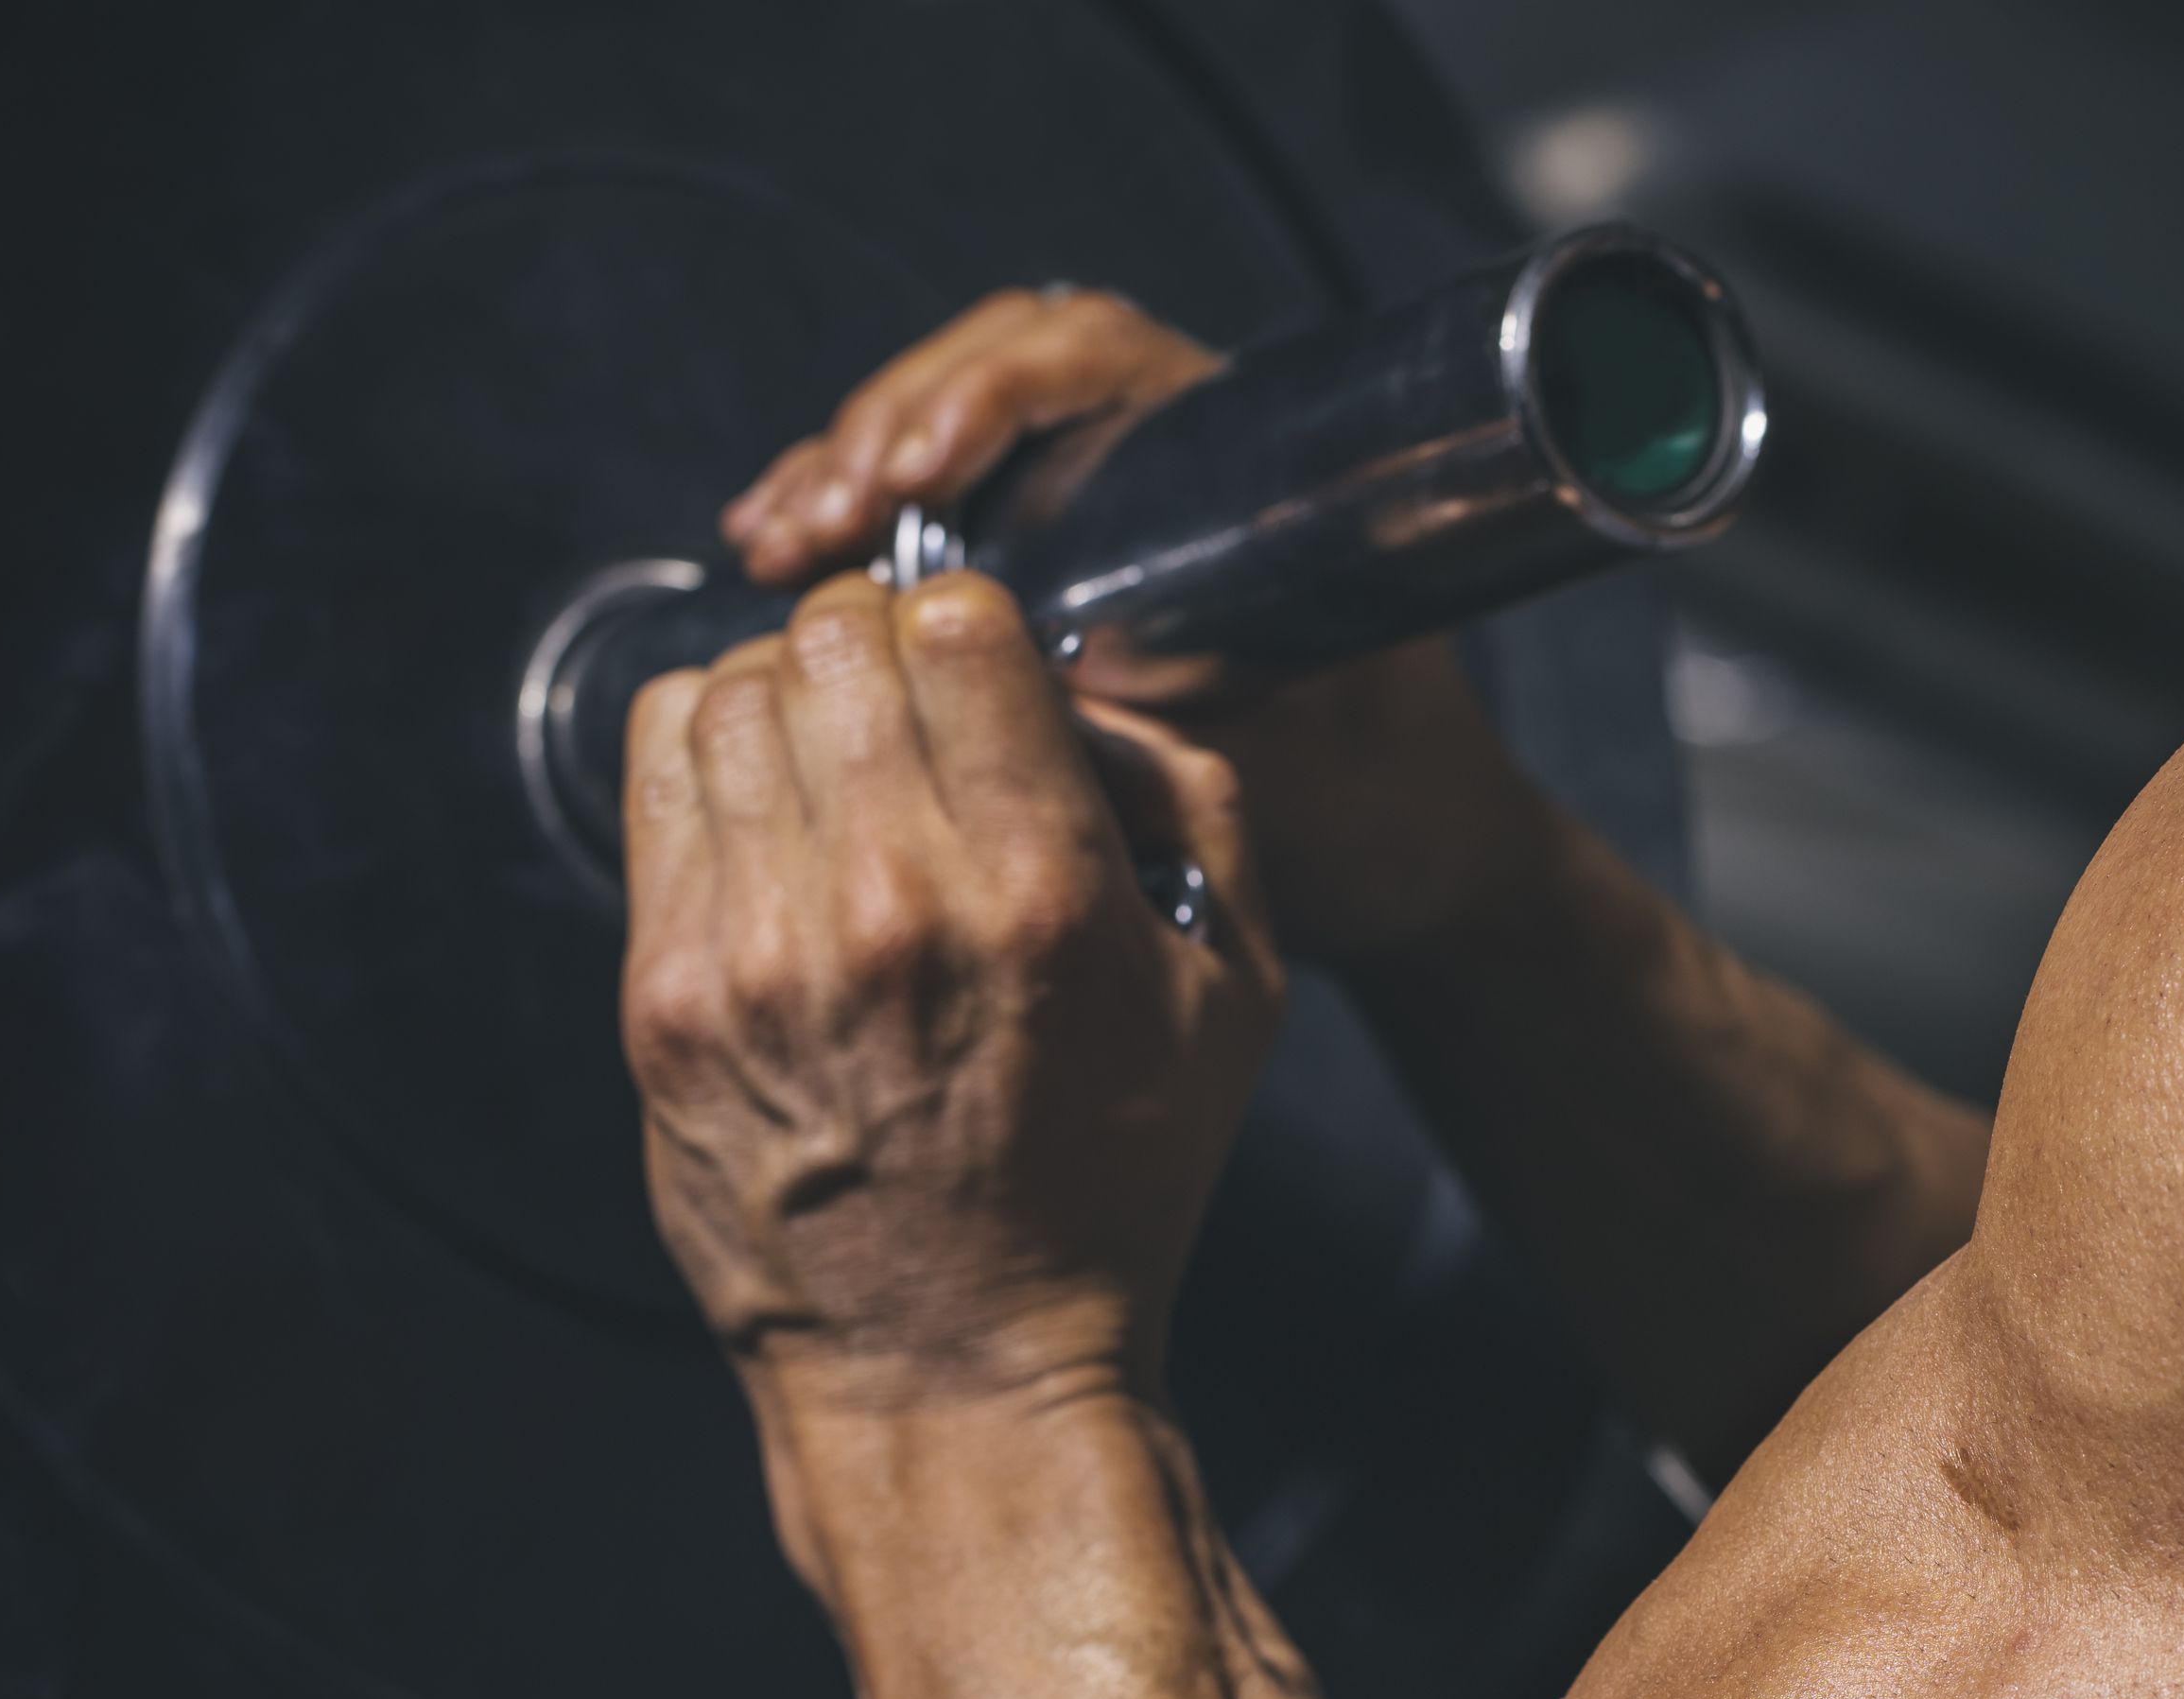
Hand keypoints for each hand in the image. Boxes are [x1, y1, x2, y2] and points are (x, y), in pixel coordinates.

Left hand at [619, 571, 1280, 1426]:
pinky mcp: (667, 995)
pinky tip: (762, 810)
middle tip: (903, 713)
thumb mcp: (1233, 997)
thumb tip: (1080, 686)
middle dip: (876, 648)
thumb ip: (1193, 803)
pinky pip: (658, 770)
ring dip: (789, 698)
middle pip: (835, 639)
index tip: (978, 670)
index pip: (956, 622)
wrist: (955, 1363)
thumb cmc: (1106, 1188)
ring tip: (832, 766)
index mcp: (1043, 896)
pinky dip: (709, 751)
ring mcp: (761, 952)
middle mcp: (894, 909)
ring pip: (733, 688)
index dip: (969, 623)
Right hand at [720, 288, 1562, 966]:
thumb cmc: (1371, 798)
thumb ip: (1156, 707)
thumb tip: (1005, 665)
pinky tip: (778, 554)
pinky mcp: (1043, 568)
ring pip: (943, 437)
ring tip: (778, 540)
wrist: (1405, 858)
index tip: (919, 472)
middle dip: (886, 432)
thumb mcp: (1275, 745)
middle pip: (991, 376)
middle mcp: (1161, 454)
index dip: (992, 396)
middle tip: (821, 516)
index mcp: (1241, 454)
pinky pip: (931, 513)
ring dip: (847, 475)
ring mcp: (1095, 506)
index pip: (1093, 356)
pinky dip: (854, 528)